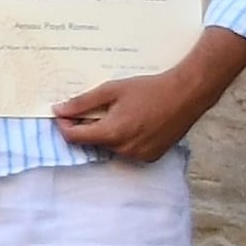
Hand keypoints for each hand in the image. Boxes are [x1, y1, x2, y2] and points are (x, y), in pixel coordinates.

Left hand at [54, 34, 245, 164]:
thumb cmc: (149, 89)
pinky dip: (123, 138)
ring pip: (109, 146)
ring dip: (105, 132)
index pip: (74, 137)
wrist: (186, 95)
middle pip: (91, 141)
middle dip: (87, 126)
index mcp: (112, 133)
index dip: (64, 124)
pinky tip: (133, 121)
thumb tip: (58, 110)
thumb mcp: (111, 90)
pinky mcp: (152, 156)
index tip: (65, 112)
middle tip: (96, 107)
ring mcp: (140, 155)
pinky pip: (127, 150)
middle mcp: (125, 150)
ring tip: (118, 112)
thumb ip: (82, 102)